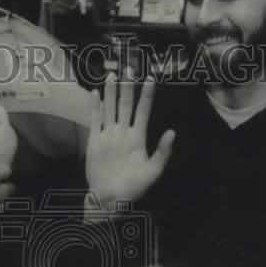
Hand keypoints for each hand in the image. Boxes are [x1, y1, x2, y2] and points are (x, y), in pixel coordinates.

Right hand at [85, 73, 174, 209]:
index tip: (150, 78)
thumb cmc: (134, 186)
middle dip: (128, 87)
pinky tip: (95, 93)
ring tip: (112, 75)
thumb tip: (171, 132)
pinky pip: (94, 120)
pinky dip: (94, 107)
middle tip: (129, 68)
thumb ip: (162, 152)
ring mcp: (108, 135)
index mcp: (138, 138)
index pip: (143, 111)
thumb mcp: (153, 171)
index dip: (146, 95)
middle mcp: (123, 132)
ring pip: (110, 109)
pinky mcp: (95, 141)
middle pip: (126, 105)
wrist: (111, 198)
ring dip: (111, 92)